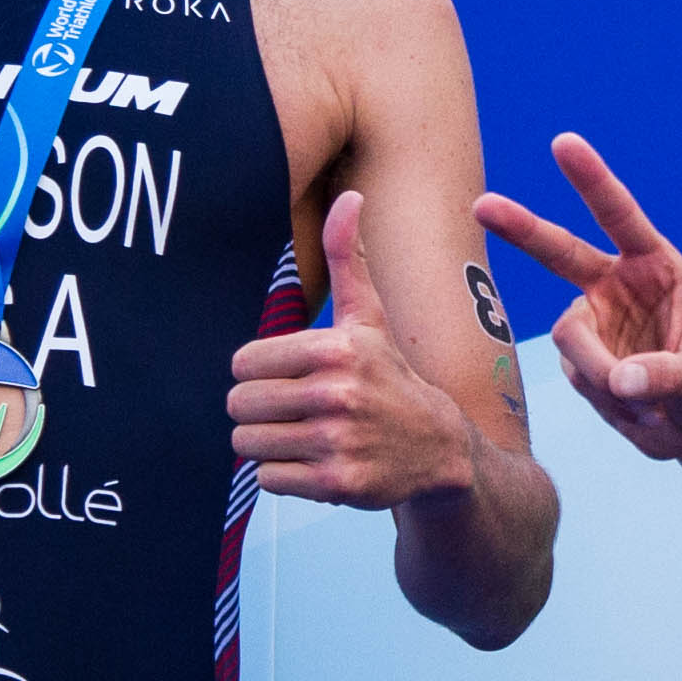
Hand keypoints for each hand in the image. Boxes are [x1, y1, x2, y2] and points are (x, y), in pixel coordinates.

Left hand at [230, 191, 480, 508]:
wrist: (440, 450)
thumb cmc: (391, 376)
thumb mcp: (371, 318)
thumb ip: (349, 257)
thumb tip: (349, 196)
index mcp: (338, 348)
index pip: (244, 363)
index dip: (259, 372)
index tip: (288, 377)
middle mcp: (338, 394)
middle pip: (241, 404)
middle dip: (257, 410)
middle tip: (290, 411)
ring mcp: (338, 442)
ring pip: (247, 444)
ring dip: (266, 443)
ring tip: (300, 435)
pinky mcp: (337, 484)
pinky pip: (268, 479)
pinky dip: (282, 475)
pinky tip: (313, 462)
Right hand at [476, 133, 681, 462]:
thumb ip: (675, 374)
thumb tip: (622, 381)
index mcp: (654, 265)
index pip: (619, 215)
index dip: (591, 179)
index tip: (563, 142)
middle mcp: (613, 287)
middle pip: (558, 252)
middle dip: (521, 227)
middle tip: (481, 205)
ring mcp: (591, 324)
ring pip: (573, 342)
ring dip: (609, 375)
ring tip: (658, 405)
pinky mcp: (578, 361)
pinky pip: (581, 381)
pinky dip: (613, 405)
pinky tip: (645, 413)